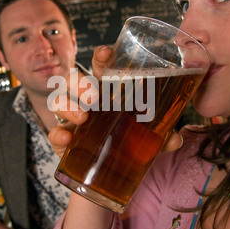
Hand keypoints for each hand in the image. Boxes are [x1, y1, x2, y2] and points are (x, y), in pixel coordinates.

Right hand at [48, 45, 183, 157]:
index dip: (101, 57)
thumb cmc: (130, 144)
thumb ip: (161, 138)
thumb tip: (175, 140)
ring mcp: (73, 120)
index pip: (101, 67)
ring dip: (67, 105)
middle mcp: (87, 102)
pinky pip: (55, 132)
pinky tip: (66, 138)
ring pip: (60, 101)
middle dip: (81, 83)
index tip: (106, 54)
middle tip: (94, 97)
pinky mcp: (64, 140)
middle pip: (75, 80)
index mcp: (108, 92)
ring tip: (82, 118)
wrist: (115, 174)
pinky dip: (58, 134)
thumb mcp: (149, 140)